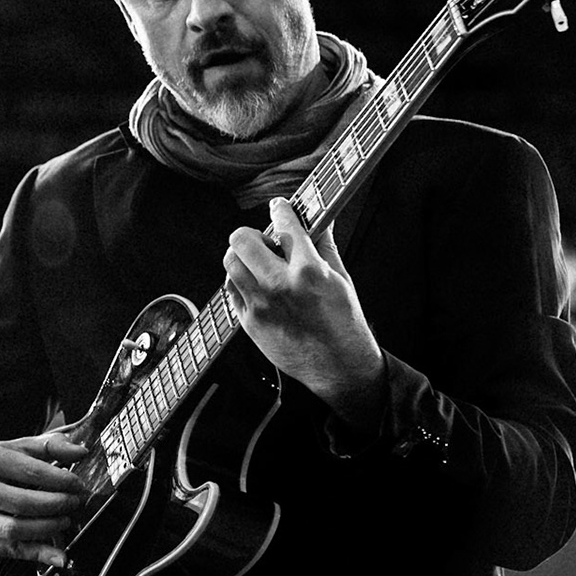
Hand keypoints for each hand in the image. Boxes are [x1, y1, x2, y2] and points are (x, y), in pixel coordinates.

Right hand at [0, 431, 90, 567]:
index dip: (60, 481)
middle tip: (75, 503)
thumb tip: (81, 452)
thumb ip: (48, 446)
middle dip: (58, 505)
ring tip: (65, 521)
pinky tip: (58, 554)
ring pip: (16, 529)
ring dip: (49, 528)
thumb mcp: (13, 449)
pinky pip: (10, 550)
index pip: (31, 471)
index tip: (77, 485)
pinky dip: (38, 554)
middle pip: (25, 503)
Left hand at [222, 196, 384, 426]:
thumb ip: (325, 247)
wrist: (338, 368)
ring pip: (230, 263)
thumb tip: (320, 220)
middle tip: (264, 241)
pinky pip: (230, 290)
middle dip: (251, 234)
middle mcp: (280, 286)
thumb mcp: (342, 280)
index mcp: (309, 272)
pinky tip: (254, 283)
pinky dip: (239, 280)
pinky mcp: (249, 322)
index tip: (278, 206)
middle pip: (242, 240)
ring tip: (259, 263)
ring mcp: (260, 305)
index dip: (280, 210)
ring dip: (242, 257)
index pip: (284, 226)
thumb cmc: (345, 325)